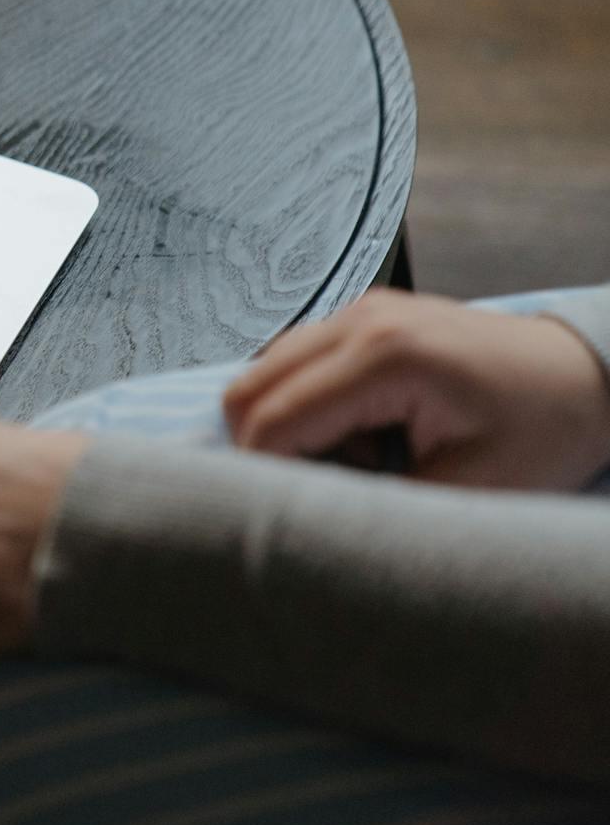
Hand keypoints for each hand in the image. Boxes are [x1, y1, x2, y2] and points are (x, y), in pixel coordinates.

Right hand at [224, 288, 609, 490]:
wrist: (586, 374)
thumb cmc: (542, 431)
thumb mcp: (468, 488)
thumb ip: (375, 502)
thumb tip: (303, 515)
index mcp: (385, 356)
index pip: (273, 418)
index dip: (267, 475)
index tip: (299, 513)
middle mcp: (360, 319)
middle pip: (248, 387)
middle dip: (266, 449)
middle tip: (326, 487)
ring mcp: (358, 309)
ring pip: (264, 372)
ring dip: (288, 424)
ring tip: (358, 456)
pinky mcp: (362, 316)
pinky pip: (295, 361)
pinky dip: (307, 403)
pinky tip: (363, 429)